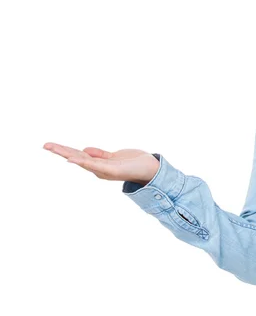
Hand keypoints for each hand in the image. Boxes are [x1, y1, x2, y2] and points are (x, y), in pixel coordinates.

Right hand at [42, 142, 159, 183]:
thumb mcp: (113, 156)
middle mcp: (98, 169)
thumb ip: (99, 154)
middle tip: (45, 145)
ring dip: (67, 154)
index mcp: (98, 164)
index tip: (50, 145)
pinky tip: (73, 159)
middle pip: (76, 157)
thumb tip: (84, 150)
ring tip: (53, 149)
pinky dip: (83, 162)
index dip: (64, 150)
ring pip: (82, 161)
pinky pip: (95, 166)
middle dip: (60, 151)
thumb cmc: (133, 163)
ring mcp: (104, 170)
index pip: (78, 155)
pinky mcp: (112, 171)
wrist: (150, 169)